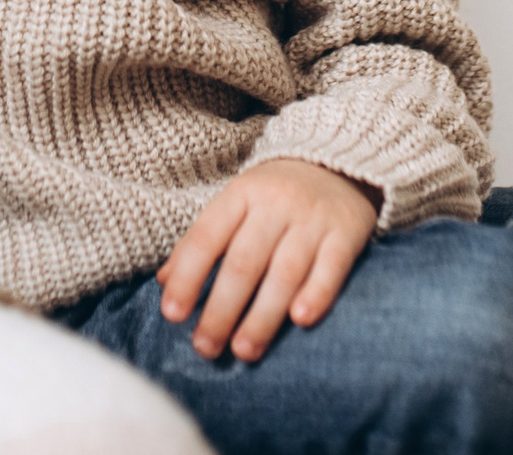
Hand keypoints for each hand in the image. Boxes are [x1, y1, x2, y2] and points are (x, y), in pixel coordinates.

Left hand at [156, 159, 379, 361]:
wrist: (338, 162)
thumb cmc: (275, 194)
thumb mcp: (235, 204)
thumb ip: (201, 241)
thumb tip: (165, 281)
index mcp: (241, 194)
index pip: (207, 237)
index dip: (188, 277)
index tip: (172, 315)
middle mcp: (276, 204)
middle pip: (244, 262)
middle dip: (221, 310)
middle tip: (205, 348)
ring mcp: (313, 218)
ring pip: (285, 272)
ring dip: (263, 316)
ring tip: (244, 351)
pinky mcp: (347, 232)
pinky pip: (332, 266)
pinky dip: (317, 294)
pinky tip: (300, 320)